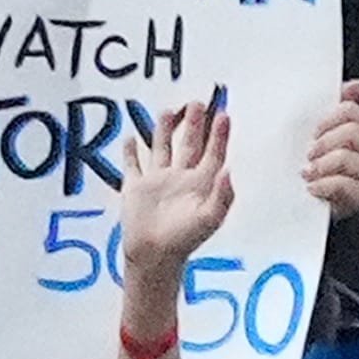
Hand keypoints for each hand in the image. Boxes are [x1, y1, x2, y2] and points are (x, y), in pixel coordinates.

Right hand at [118, 100, 233, 280]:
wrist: (153, 256)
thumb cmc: (184, 240)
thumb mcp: (209, 219)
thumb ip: (222, 195)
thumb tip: (228, 170)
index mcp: (200, 184)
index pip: (212, 153)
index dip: (219, 135)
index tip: (224, 114)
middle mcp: (180, 179)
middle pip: (189, 144)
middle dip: (194, 124)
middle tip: (198, 102)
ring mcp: (157, 182)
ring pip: (162, 149)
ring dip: (164, 130)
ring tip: (169, 110)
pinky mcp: (136, 188)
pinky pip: (132, 166)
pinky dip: (130, 153)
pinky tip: (130, 139)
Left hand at [304, 80, 358, 218]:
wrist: (302, 205)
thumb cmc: (311, 164)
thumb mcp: (314, 132)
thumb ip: (331, 104)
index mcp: (356, 130)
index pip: (351, 111)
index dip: (330, 118)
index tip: (313, 131)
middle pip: (354, 132)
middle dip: (326, 141)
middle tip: (309, 153)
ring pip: (349, 158)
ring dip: (323, 164)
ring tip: (307, 172)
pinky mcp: (358, 197)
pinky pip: (345, 185)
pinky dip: (324, 185)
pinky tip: (312, 187)